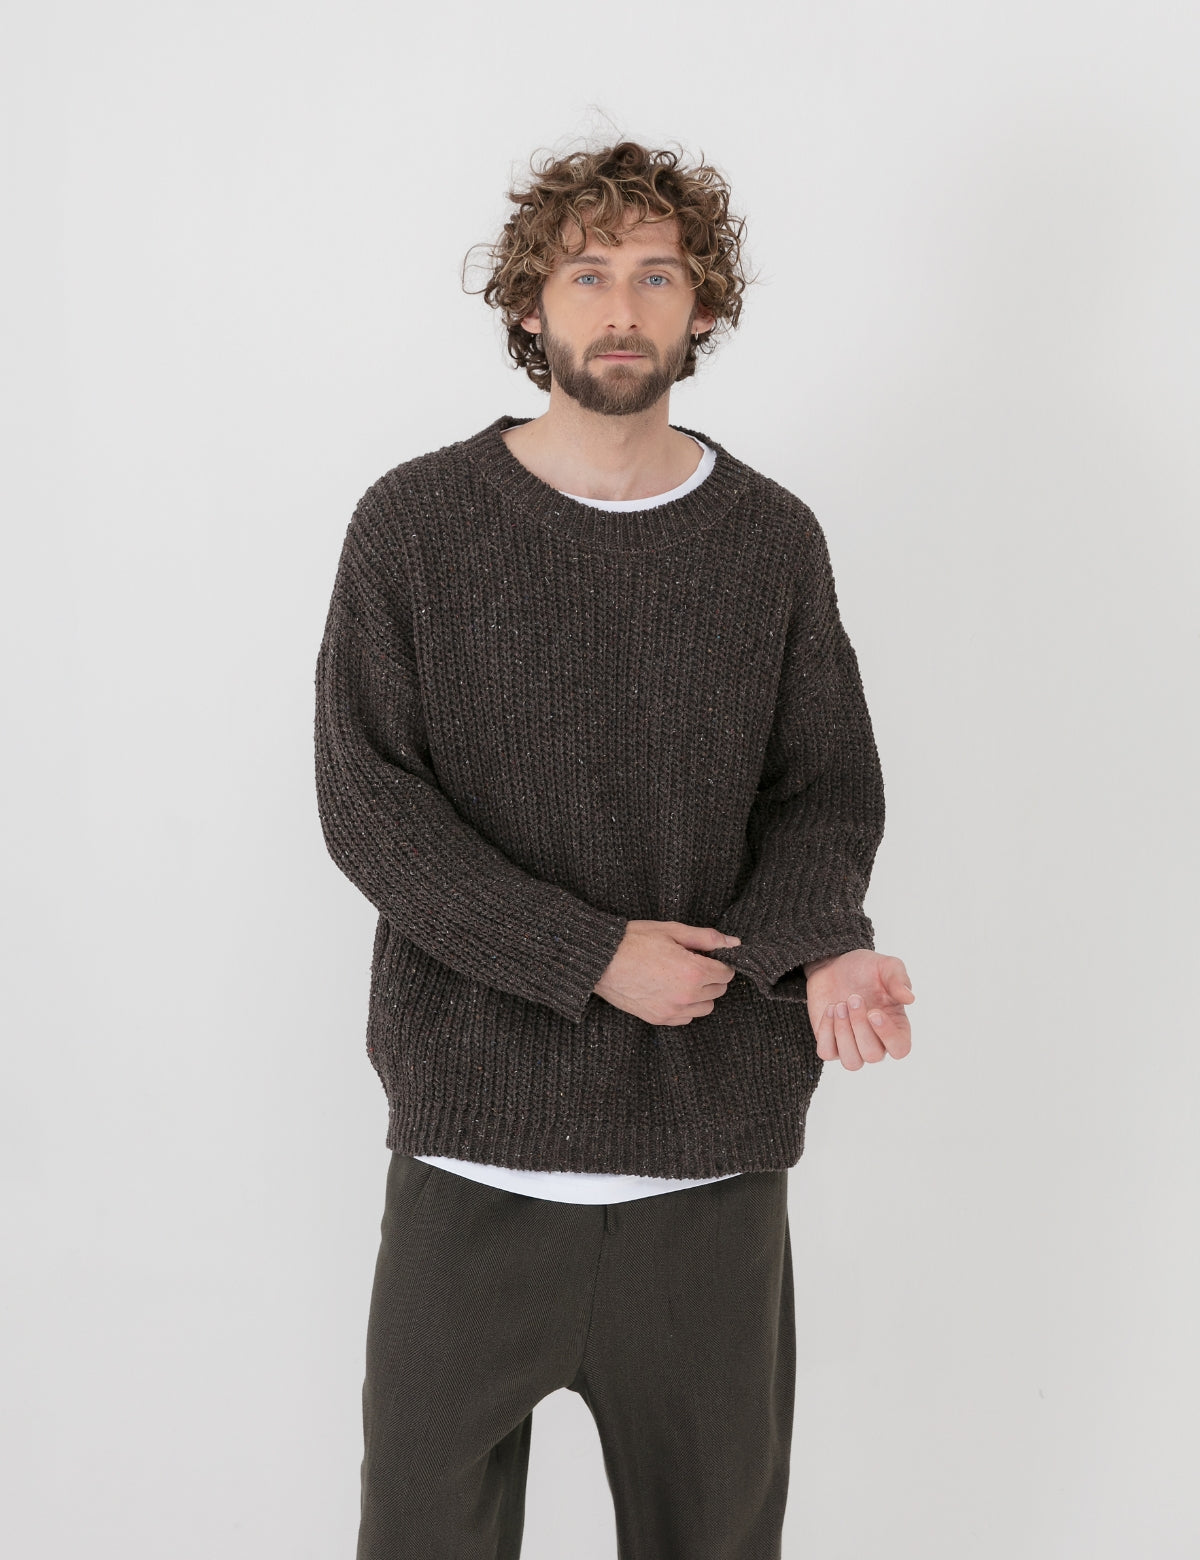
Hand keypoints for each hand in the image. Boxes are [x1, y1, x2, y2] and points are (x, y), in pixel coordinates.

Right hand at [594, 920, 740, 1025]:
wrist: (600, 960)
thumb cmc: (634, 941)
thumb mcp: (672, 930)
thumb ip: (706, 938)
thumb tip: (734, 942)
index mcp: (694, 971)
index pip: (726, 973)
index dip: (719, 962)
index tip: (707, 956)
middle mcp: (687, 996)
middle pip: (718, 991)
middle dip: (711, 977)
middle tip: (692, 963)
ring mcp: (672, 1010)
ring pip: (705, 1008)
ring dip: (701, 994)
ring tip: (682, 978)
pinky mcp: (658, 1018)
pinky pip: (685, 1018)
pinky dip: (685, 1007)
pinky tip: (671, 991)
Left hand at [803, 949, 914, 1069]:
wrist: (834, 965)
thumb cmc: (866, 968)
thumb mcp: (887, 966)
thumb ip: (899, 980)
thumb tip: (910, 998)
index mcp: (897, 1027)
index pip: (900, 1049)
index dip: (887, 1036)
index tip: (874, 1012)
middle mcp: (876, 1042)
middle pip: (872, 1055)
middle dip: (859, 1026)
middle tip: (853, 998)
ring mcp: (852, 1045)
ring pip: (851, 1062)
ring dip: (843, 1033)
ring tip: (839, 1006)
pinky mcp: (830, 1043)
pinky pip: (827, 1053)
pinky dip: (826, 1032)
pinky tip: (830, 1009)